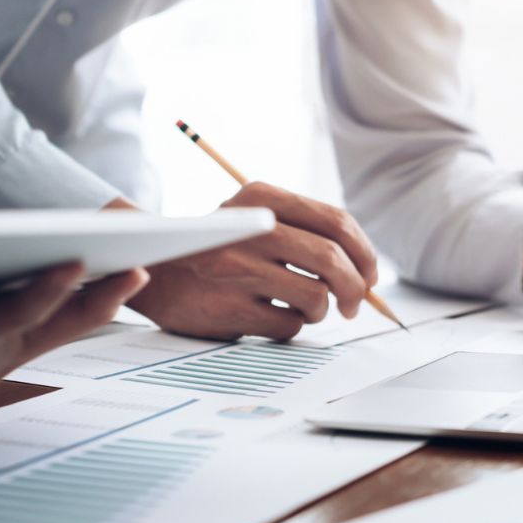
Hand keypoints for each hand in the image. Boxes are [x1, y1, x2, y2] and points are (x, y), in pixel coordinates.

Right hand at [118, 182, 378, 340]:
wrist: (153, 271)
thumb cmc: (219, 249)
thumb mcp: (253, 217)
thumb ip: (305, 231)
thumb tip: (367, 269)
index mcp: (262, 197)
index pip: (337, 222)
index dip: (365, 252)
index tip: (370, 274)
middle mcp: (251, 228)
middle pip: (333, 261)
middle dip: (357, 289)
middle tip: (354, 304)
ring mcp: (238, 269)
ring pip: (316, 298)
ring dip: (320, 311)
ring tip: (301, 308)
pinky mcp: (230, 308)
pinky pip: (289, 325)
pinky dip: (291, 326)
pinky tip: (269, 315)